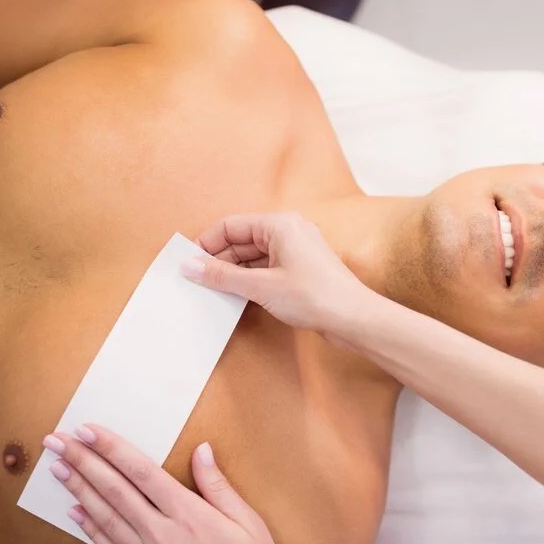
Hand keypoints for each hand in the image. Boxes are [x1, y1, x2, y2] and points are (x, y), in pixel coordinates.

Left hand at [43, 426, 298, 543]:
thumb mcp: (251, 526)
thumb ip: (219, 486)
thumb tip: (202, 450)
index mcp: (191, 517)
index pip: (142, 473)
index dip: (112, 448)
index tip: (89, 430)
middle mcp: (163, 537)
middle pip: (115, 491)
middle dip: (83, 462)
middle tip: (57, 440)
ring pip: (105, 518)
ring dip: (78, 489)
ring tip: (57, 467)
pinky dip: (90, 528)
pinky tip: (75, 512)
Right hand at [182, 212, 372, 337]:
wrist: (354, 319)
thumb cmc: (315, 296)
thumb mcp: (260, 286)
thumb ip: (222, 276)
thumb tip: (190, 266)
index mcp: (279, 224)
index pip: (230, 225)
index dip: (207, 243)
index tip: (189, 264)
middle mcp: (288, 231)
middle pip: (241, 239)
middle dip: (218, 260)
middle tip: (197, 281)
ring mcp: (296, 251)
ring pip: (253, 256)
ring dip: (233, 272)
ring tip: (213, 291)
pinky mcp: (300, 270)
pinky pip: (266, 268)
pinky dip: (249, 279)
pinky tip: (236, 296)